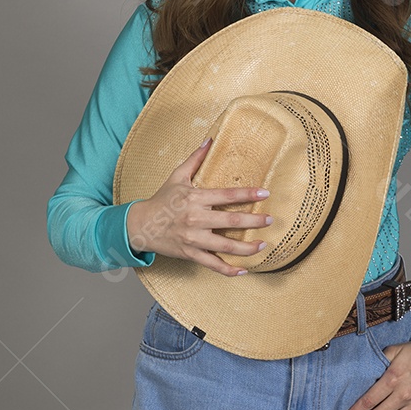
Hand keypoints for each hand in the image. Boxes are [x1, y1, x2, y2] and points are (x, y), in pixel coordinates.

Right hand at [125, 137, 272, 276]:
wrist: (141, 225)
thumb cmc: (162, 200)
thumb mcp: (177, 176)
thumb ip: (195, 158)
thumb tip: (210, 139)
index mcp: (195, 198)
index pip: (227, 196)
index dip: (248, 194)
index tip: (265, 193)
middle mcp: (196, 219)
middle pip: (231, 222)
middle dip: (254, 221)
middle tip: (269, 220)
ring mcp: (194, 239)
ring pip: (226, 246)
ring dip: (247, 247)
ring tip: (263, 245)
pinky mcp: (191, 254)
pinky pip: (213, 265)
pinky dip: (229, 270)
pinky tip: (243, 269)